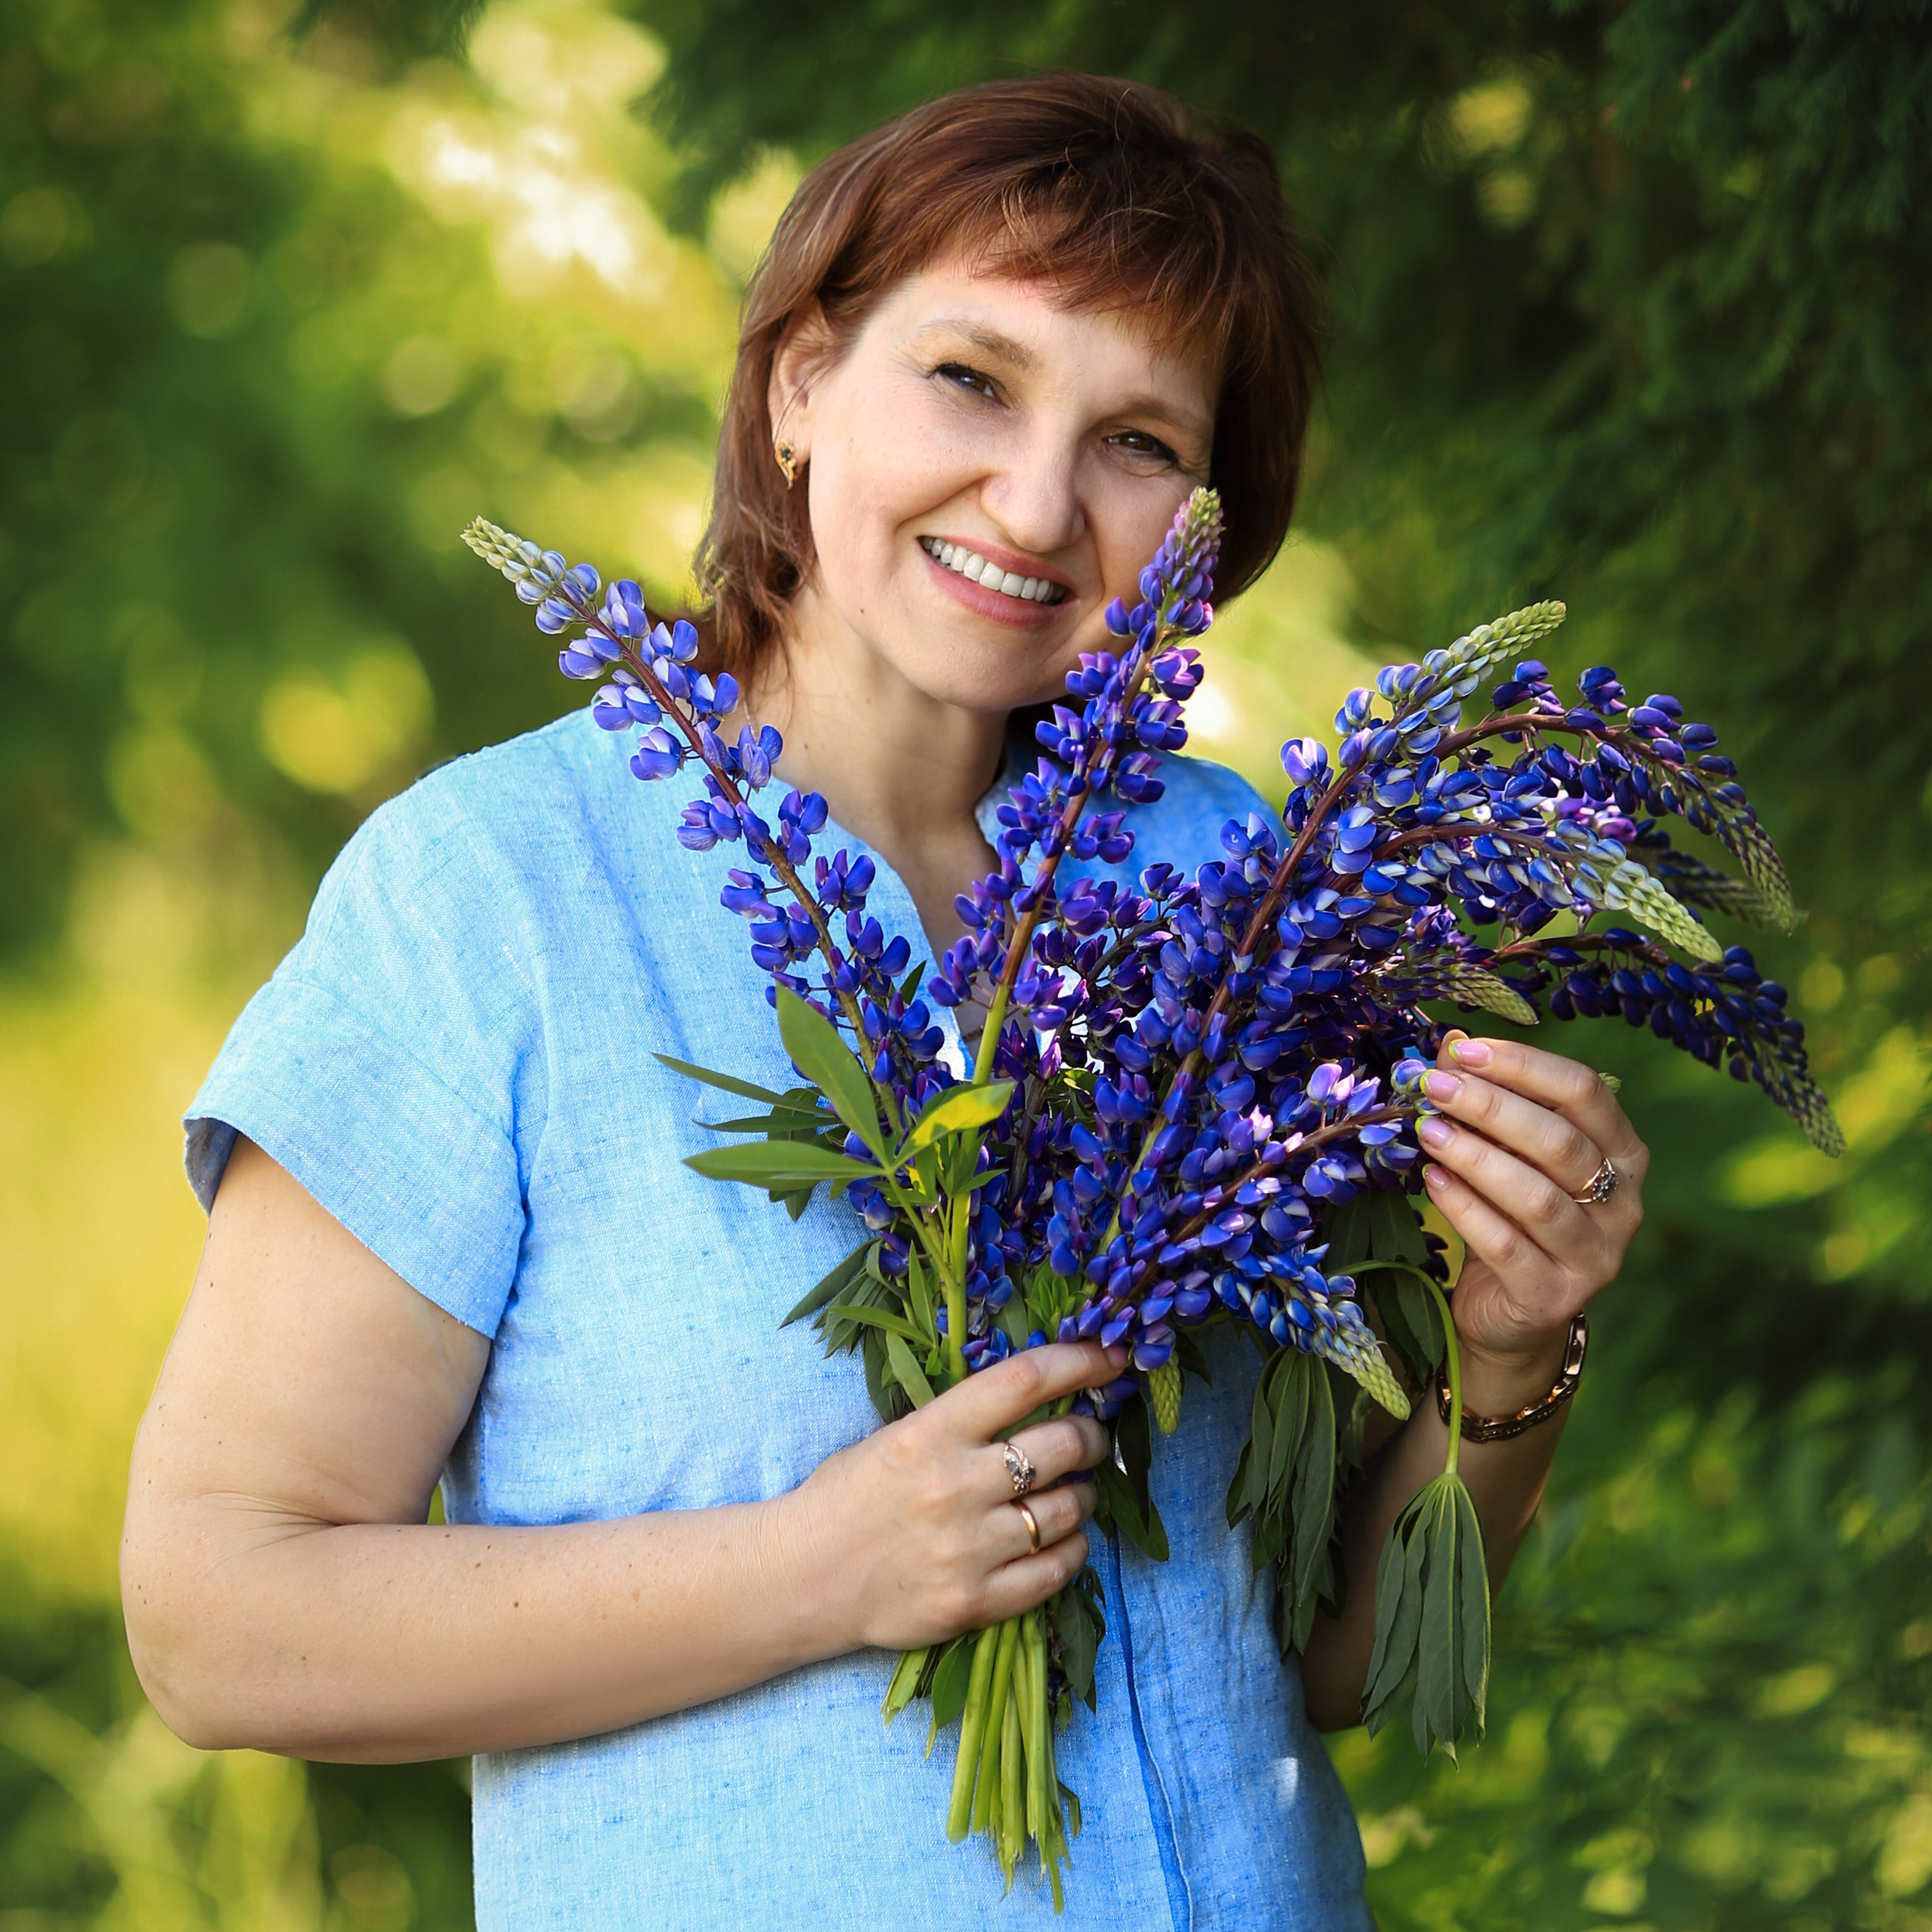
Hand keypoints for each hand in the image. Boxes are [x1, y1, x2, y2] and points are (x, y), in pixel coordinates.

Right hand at [779, 1340, 1122, 1654]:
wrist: (799, 1578)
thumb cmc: (846, 1497)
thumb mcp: (894, 1437)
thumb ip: (959, 1420)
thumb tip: (1038, 1396)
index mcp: (930, 1433)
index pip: (1024, 1381)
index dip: (1080, 1362)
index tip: (1112, 1357)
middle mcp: (955, 1486)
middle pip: (1062, 1445)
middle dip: (1091, 1435)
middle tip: (1091, 1436)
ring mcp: (967, 1548)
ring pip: (1068, 1509)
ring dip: (1086, 1495)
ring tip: (1075, 1491)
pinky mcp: (973, 1602)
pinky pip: (1055, 1570)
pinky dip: (1073, 1549)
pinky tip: (1063, 1539)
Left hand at [1417, 1033, 1647, 1410]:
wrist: (1510, 1312)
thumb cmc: (1511, 1214)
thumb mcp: (1504, 1151)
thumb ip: (1487, 1100)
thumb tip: (1450, 1043)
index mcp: (1623, 1153)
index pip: (1586, 1091)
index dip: (1524, 1065)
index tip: (1464, 1050)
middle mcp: (1624, 1204)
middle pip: (1560, 1142)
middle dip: (1492, 1107)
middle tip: (1434, 1087)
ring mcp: (1597, 1256)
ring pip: (1536, 1197)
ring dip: (1475, 1157)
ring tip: (1428, 1131)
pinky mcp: (1555, 1298)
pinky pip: (1507, 1247)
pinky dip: (1465, 1209)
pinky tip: (1432, 1181)